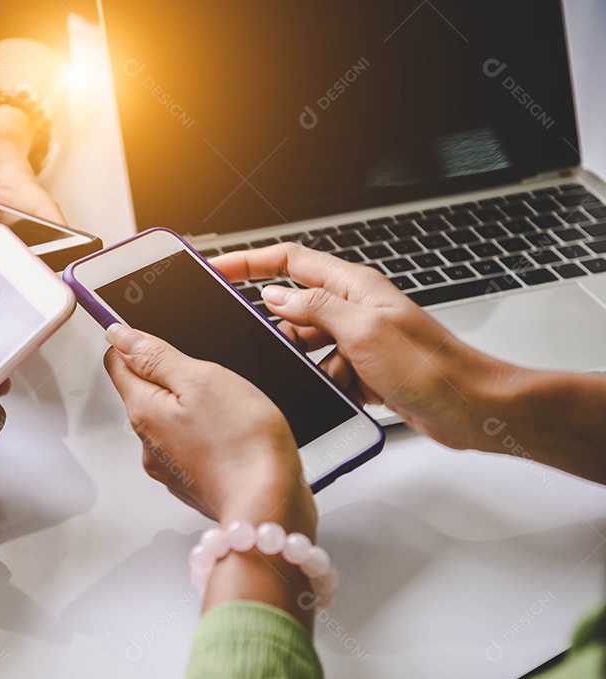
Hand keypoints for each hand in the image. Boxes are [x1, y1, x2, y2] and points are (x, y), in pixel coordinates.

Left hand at [104, 324, 315, 537]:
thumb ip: (157, 356)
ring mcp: (170, 465)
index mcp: (143, 410)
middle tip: (206, 372)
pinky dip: (208, 433)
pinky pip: (192, 443)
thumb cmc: (243, 444)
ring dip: (191, 406)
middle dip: (169, 375)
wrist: (269, 506)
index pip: (117, 363)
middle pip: (145, 391)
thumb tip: (120, 337)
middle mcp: (148, 441)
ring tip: (227, 407)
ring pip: (171, 419)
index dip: (132, 341)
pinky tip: (233, 432)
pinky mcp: (193, 480)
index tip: (151, 333)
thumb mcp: (201, 379)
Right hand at [210, 243, 516, 449]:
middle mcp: (353, 309)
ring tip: (310, 376)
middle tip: (248, 340)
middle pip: (292, 306)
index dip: (249, 261)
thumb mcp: (364, 331)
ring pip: (304, 346)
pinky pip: (323, 373)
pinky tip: (331, 394)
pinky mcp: (362, 372)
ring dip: (300, 362)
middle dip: (271, 325)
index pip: (289, 260)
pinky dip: (321, 385)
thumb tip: (273, 294)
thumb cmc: (433, 368)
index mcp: (353, 287)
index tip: (215, 269)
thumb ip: (314, 308)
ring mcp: (357, 341)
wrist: (473, 409)